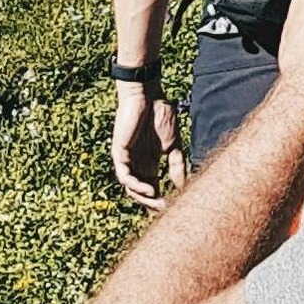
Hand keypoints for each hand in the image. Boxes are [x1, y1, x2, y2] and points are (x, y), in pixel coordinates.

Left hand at [111, 84, 184, 210]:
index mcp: (149, 162)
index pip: (152, 187)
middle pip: (141, 192)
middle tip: (165, 208)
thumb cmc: (160, 114)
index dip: (160, 198)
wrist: (147, 95)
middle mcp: (137, 164)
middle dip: (151, 203)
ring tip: (157, 201)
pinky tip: (149, 188)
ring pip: (131, 188)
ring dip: (143, 197)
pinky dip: (135, 185)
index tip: (174, 205)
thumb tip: (184, 185)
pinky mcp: (119, 154)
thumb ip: (177, 164)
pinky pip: (124, 176)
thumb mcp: (173, 144)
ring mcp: (127, 160)